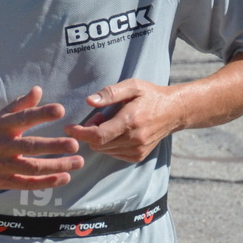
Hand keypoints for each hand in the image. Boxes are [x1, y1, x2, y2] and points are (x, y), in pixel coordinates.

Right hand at [0, 88, 83, 190]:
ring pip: (33, 167)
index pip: (23, 118)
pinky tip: (64, 177)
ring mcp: (2, 165)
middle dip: (54, 146)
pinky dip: (46, 182)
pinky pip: (27, 183)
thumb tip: (38, 90)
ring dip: (57, 166)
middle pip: (31, 147)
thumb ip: (19, 105)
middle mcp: (2, 146)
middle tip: (75, 143)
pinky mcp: (3, 182)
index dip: (41, 114)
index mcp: (1, 126)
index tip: (60, 110)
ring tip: (78, 162)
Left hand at [66, 80, 182, 163]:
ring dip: (100, 139)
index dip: (80, 133)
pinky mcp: (137, 156)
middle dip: (90, 132)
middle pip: (98, 144)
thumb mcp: (132, 86)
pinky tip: (117, 132)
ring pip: (104, 150)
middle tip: (98, 117)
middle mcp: (134, 139)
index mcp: (130, 121)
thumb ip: (110, 93)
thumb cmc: (150, 95)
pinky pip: (113, 154)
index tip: (69, 127)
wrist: (173, 112)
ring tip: (110, 122)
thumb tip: (89, 101)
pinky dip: (109, 145)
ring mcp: (136, 150)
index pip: (97, 136)